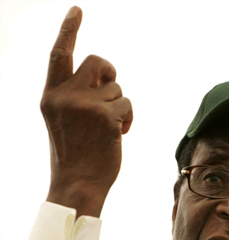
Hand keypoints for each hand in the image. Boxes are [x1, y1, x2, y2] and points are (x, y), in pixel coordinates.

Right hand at [41, 7, 132, 217]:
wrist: (78, 184)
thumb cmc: (75, 153)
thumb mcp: (64, 120)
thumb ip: (77, 95)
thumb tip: (106, 78)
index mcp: (51, 96)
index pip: (59, 55)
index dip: (69, 30)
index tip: (78, 10)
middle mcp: (65, 96)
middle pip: (98, 61)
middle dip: (110, 71)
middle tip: (110, 88)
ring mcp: (85, 106)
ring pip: (117, 87)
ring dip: (118, 106)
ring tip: (108, 128)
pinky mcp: (106, 116)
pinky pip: (127, 104)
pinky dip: (128, 118)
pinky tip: (118, 134)